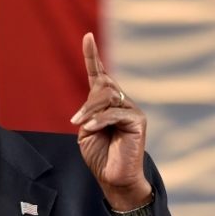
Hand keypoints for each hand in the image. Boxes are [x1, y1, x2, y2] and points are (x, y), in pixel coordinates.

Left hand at [70, 33, 151, 212]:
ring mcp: (132, 110)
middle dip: (87, 102)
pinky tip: (91, 129)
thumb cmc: (100, 156)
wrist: (114, 178)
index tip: (88, 37)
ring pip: (108, 96)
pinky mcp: (138, 121)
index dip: (93, 56)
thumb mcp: (87, 131)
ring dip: (90, 111)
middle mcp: (122, 102)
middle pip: (103, 85)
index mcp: (108, 103)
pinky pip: (115, 113)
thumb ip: (89, 112)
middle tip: (76, 121)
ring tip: (83, 126)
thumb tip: (94, 102)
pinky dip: (100, 120)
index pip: (100, 75)